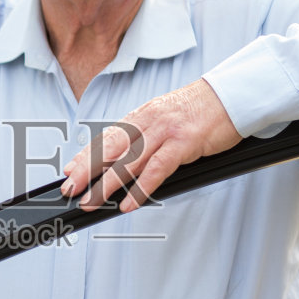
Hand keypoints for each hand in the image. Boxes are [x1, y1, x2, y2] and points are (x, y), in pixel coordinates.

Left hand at [61, 80, 242, 211]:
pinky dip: (141, 188)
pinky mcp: (183, 144)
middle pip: (110, 149)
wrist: (229, 95)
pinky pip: (156, 169)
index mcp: (141, 116)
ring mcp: (164, 132)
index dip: (85, 156)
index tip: (69, 171)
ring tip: (91, 201)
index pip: (107, 138)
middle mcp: (147, 122)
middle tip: (71, 189)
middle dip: (86, 170)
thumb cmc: (199, 110)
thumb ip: (146, 136)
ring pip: (128, 161)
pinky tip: (129, 203)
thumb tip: (126, 159)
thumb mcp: (165, 118)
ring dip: (106, 184)